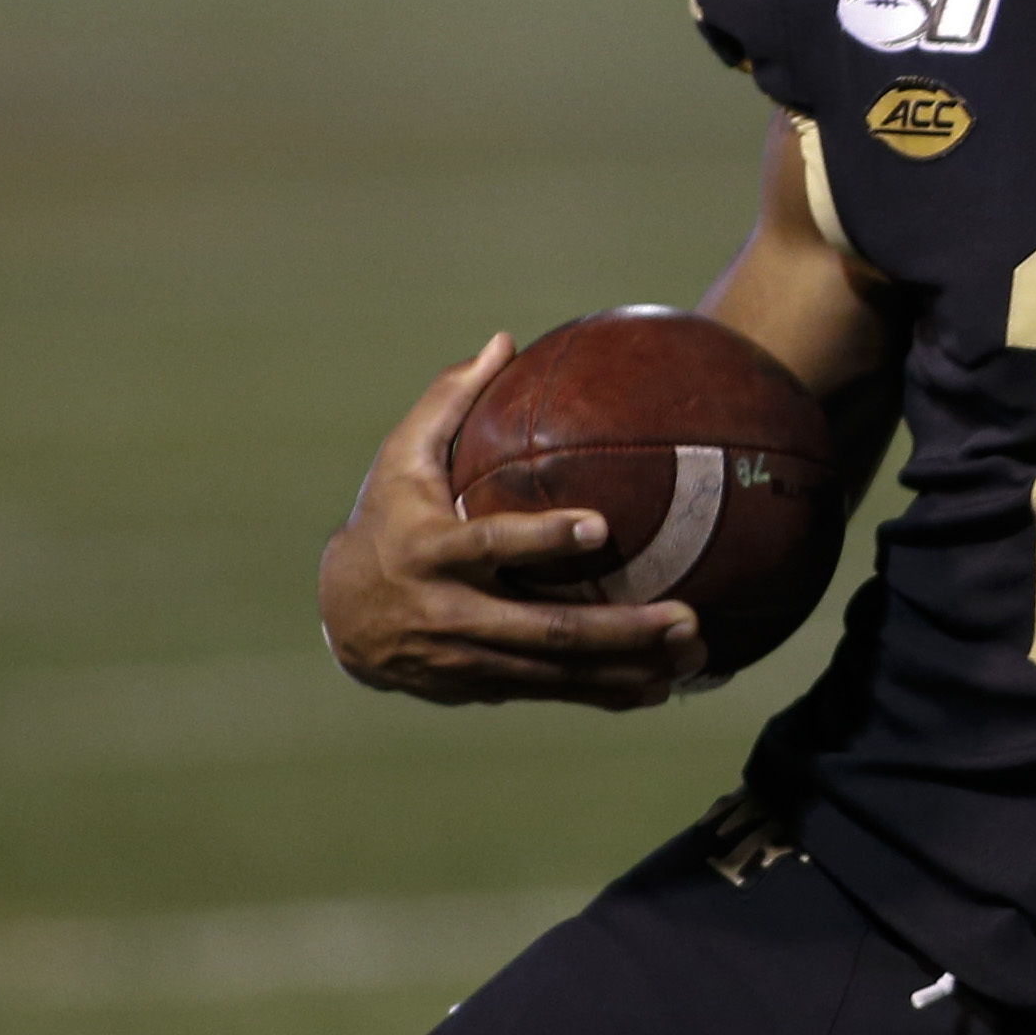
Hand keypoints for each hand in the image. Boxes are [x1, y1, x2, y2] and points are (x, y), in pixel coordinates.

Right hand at [316, 336, 707, 708]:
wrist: (342, 618)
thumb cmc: (385, 520)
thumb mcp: (399, 460)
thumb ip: (447, 403)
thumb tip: (502, 340)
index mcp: (430, 552)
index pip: (490, 545)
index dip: (543, 539)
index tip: (601, 526)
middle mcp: (449, 612)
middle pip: (541, 628)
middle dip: (618, 628)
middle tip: (685, 616)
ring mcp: (468, 659)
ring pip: (556, 672)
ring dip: (628, 668)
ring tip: (693, 654)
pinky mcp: (484, 687)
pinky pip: (553, 692)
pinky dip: (607, 693)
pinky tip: (662, 689)